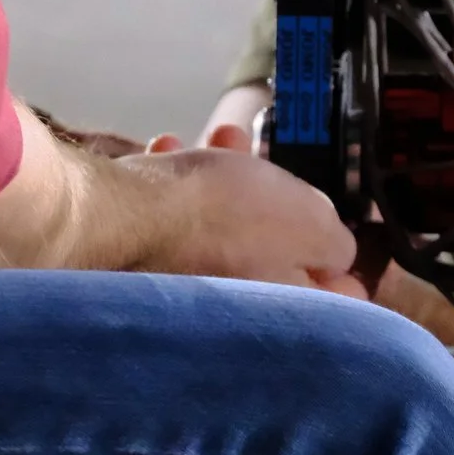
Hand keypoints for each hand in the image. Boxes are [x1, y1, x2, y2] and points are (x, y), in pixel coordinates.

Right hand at [109, 145, 365, 292]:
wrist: (114, 217)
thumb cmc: (221, 219)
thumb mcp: (309, 221)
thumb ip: (334, 242)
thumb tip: (335, 255)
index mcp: (281, 315)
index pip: (332, 303)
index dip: (339, 260)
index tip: (330, 224)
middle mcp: (233, 316)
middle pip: (272, 256)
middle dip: (273, 200)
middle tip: (269, 164)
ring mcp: (184, 295)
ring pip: (221, 232)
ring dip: (224, 178)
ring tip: (220, 137)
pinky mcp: (138, 273)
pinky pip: (173, 228)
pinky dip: (175, 190)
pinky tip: (168, 152)